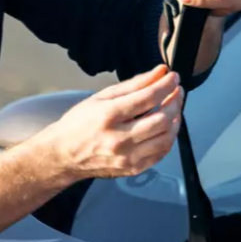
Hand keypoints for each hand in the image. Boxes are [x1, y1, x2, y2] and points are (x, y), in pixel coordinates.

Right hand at [33, 65, 183, 182]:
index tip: (174, 77)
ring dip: (176, 119)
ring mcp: (127, 157)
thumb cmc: (79, 123)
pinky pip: (161, 153)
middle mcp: (119, 139)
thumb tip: (160, 72)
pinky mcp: (133, 169)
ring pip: (166, 138)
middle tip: (177, 91)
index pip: (148, 98)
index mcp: (109, 116)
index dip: (166, 85)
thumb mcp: (102, 97)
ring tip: (173, 107)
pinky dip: (169, 137)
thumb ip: (134, 84)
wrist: (63, 155)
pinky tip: (167, 126)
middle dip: (175, 101)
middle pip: (161, 119)